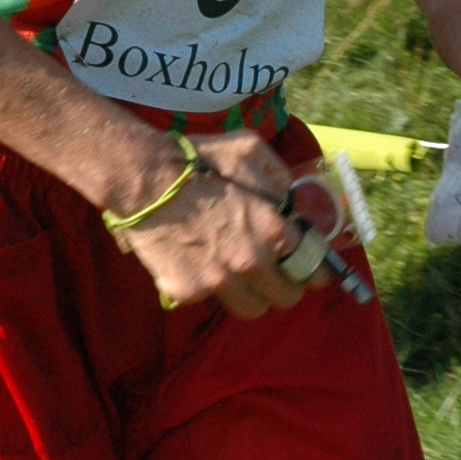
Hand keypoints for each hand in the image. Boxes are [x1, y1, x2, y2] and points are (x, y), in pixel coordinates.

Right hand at [125, 132, 310, 318]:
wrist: (144, 180)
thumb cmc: (198, 160)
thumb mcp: (250, 150)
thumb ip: (278, 175)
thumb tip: (289, 198)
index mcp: (273, 230)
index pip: (313, 268)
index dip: (315, 272)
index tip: (312, 272)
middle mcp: (251, 262)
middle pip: (286, 298)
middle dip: (284, 286)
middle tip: (274, 275)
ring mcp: (219, 282)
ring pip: (251, 309)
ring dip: (251, 296)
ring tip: (240, 277)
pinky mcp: (188, 292)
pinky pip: (209, 300)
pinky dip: (207, 287)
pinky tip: (198, 264)